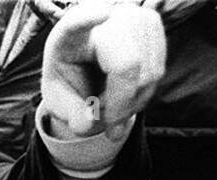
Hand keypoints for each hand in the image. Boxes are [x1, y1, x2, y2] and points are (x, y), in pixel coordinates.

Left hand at [40, 0, 165, 140]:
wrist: (85, 61)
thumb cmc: (69, 78)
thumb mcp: (59, 102)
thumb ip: (71, 115)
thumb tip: (89, 123)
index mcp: (69, 34)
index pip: (78, 23)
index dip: (89, 20)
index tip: (102, 14)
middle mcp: (106, 17)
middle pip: (128, 65)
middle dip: (120, 106)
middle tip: (107, 127)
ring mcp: (133, 17)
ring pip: (148, 74)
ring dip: (130, 104)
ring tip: (109, 106)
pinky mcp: (153, 24)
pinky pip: (157, 72)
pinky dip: (142, 95)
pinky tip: (124, 95)